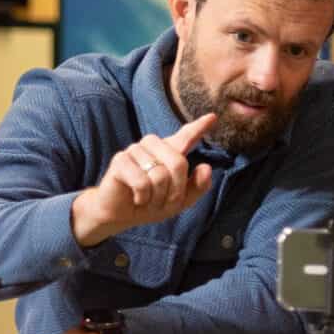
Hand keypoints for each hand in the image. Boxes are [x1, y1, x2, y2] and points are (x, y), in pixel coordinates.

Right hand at [72, 111, 216, 243]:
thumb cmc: (150, 204)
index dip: (199, 127)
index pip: (186, 136)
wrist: (121, 215)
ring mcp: (135, 150)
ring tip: (147, 199)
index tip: (213, 117)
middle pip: (178, 163)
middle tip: (164, 202)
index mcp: (169, 153)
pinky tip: (137, 198)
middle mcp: (153, 146)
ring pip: (160, 176)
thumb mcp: (179, 201)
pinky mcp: (120, 160)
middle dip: (176, 191)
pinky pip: (142, 182)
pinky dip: (143, 197)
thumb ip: (197, 187)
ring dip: (157, 197)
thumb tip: (206, 168)